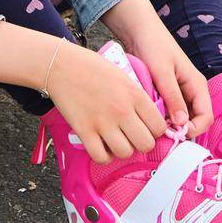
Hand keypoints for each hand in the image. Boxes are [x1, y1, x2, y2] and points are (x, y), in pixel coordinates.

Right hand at [43, 44, 167, 163]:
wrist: (62, 65)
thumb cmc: (92, 67)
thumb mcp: (124, 75)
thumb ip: (137, 96)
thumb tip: (149, 117)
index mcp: (135, 94)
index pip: (159, 126)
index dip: (155, 131)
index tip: (147, 128)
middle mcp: (122, 110)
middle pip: (146, 144)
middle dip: (141, 143)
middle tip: (133, 136)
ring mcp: (103, 122)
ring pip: (125, 153)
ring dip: (122, 150)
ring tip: (117, 140)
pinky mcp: (84, 131)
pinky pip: (101, 157)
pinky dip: (104, 156)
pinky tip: (102, 146)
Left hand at [103, 0, 213, 139]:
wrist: (139, 31)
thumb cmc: (154, 46)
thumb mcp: (162, 72)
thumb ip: (173, 97)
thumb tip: (182, 124)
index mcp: (197, 85)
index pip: (206, 116)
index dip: (194, 129)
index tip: (175, 134)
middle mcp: (192, 91)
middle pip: (195, 120)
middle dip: (182, 131)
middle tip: (162, 135)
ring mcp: (180, 93)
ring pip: (182, 119)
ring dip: (171, 126)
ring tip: (155, 128)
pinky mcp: (167, 94)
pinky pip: (170, 112)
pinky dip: (162, 118)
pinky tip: (150, 119)